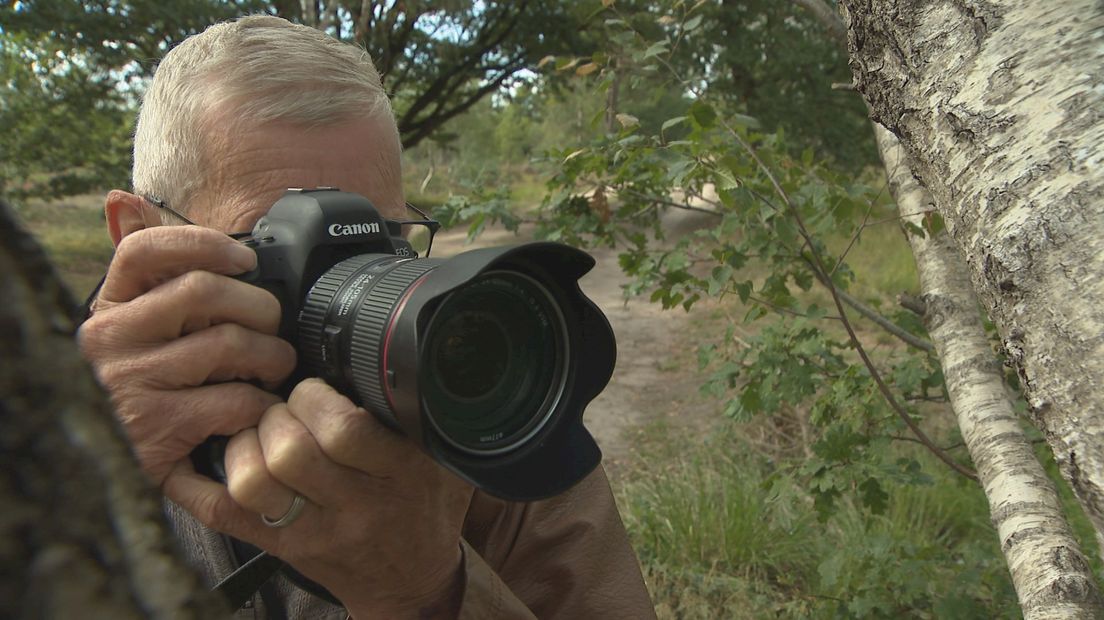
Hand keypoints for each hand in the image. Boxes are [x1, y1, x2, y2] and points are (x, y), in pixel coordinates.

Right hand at [77, 225, 296, 483]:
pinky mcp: (159, 432)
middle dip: (259, 307)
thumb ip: (141, 271)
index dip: (204, 243)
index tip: (244, 259)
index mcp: (108, 308)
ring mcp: (132, 385)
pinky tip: (259, 411)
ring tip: (274, 369)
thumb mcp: (131, 331)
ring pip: (230, 344)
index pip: (145, 249)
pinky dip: (264, 405)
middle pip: (205, 290)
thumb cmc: (136, 391)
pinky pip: (237, 400)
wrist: (102, 472)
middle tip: (272, 328)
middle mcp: (111, 340)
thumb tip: (124, 201)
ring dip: (272, 357)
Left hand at [164, 378, 474, 618]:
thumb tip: (403, 357)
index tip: (315, 388)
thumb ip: (425, 412)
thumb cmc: (426, 508)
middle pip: (289, 452)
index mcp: (399, 474)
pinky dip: (202, 481)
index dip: (316, 398)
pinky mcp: (280, 547)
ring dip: (245, 444)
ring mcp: (312, 531)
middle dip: (277, 413)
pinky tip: (215, 458)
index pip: (343, 430)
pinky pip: (223, 513)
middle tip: (286, 408)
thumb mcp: (444, 456)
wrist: (412, 582)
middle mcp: (355, 506)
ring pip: (251, 481)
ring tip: (262, 433)